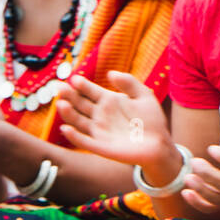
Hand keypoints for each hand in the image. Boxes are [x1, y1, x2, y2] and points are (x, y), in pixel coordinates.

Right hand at [57, 72, 171, 166]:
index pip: (90, 90)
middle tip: (60, 88)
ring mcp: (98, 130)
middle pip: (79, 103)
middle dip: (69, 95)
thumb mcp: (144, 96)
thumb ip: (129, 83)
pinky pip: (83, 141)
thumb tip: (110, 73)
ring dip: (68, 113)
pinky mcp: (99, 146)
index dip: (82, 85)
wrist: (159, 144)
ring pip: (77, 121)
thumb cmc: (152, 120)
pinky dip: (73, 136)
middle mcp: (99, 115)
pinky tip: (66, 128)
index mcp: (108, 101)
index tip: (74, 79)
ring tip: (62, 104)